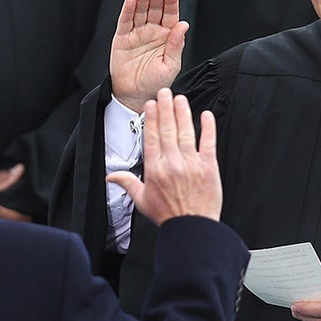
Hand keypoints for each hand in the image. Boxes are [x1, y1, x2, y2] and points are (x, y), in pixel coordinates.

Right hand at [106, 88, 221, 223]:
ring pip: (185, 132)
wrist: (192, 228)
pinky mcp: (208, 167)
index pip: (152, 137)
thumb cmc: (168, 215)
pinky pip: (208, 142)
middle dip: (165, 108)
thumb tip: (111, 177)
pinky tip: (205, 115)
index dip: (151, 118)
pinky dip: (207, 127)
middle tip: (164, 93)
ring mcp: (191, 163)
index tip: (150, 105)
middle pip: (167, 129)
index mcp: (155, 169)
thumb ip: (127, 183)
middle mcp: (172, 163)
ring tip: (180, 98)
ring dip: (182, 112)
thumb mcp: (141, 200)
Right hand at [110, 0, 187, 112]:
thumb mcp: (170, 65)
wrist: (135, 95)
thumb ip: (176, 45)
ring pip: (140, 11)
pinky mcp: (122, 38)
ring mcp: (137, 33)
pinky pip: (125, 21)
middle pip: (155, 8)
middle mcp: (153, 31)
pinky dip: (127, 10)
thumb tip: (183, 24)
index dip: (170, 2)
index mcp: (167, 36)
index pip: (170, 14)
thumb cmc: (156, 82)